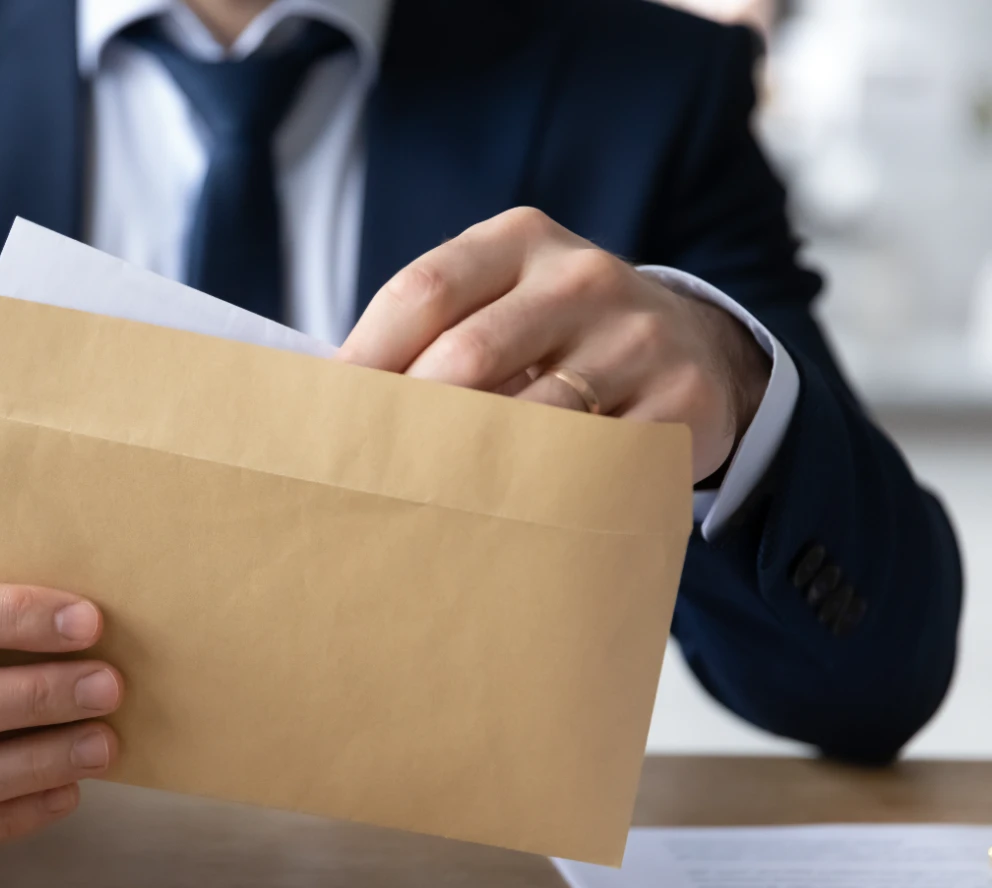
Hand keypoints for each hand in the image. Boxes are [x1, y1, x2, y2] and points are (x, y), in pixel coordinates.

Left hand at [338, 207, 769, 481]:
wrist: (694, 349)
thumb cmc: (555, 336)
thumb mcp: (500, 302)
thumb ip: (429, 333)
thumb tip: (326, 398)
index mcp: (520, 240)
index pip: (423, 291)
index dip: (364, 358)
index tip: (324, 416)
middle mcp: (582, 277)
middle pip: (467, 354)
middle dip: (407, 420)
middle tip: (364, 475)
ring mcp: (638, 337)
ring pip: (529, 417)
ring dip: (466, 467)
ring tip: (421, 505)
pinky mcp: (682, 401)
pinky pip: (593, 462)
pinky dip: (541, 492)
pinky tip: (505, 515)